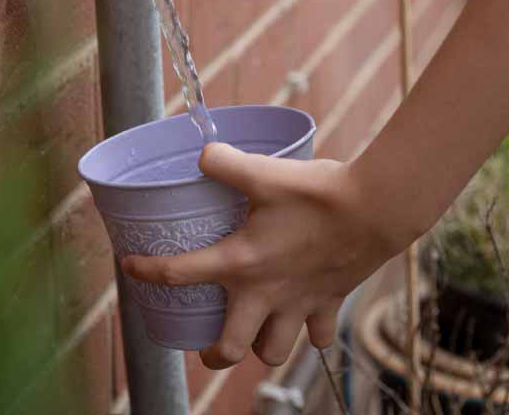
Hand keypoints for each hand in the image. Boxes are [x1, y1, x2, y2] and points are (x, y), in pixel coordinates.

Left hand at [121, 142, 411, 369]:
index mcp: (241, 262)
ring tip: (255, 331)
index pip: (179, 274)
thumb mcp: (265, 171)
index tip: (131, 268)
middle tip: (208, 346)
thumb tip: (201, 153)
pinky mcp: (329, 303)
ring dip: (262, 347)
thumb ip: (226, 163)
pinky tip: (303, 318)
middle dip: (214, 355)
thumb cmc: (319, 192)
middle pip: (230, 349)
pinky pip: (318, 336)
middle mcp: (266, 293)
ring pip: (274, 352)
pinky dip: (310, 334)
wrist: (377, 209)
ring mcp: (299, 304)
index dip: (148, 272)